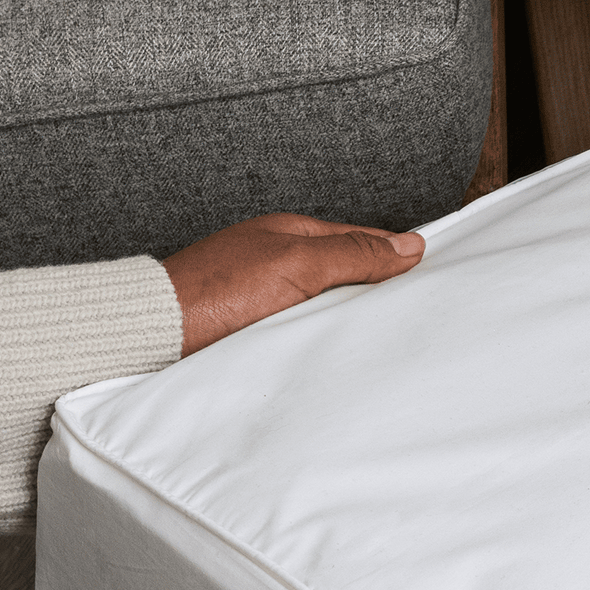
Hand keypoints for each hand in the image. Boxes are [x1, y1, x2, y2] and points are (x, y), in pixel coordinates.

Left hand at [163, 213, 425, 355]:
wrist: (155, 335)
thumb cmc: (217, 293)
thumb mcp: (298, 264)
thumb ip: (353, 254)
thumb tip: (408, 246)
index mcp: (291, 234)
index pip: (361, 240)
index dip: (397, 256)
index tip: (433, 273)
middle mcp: (278, 261)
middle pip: (346, 273)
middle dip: (379, 290)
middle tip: (421, 311)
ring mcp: (264, 296)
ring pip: (325, 305)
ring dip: (351, 319)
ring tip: (388, 338)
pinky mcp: (252, 330)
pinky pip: (303, 331)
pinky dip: (325, 339)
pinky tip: (338, 355)